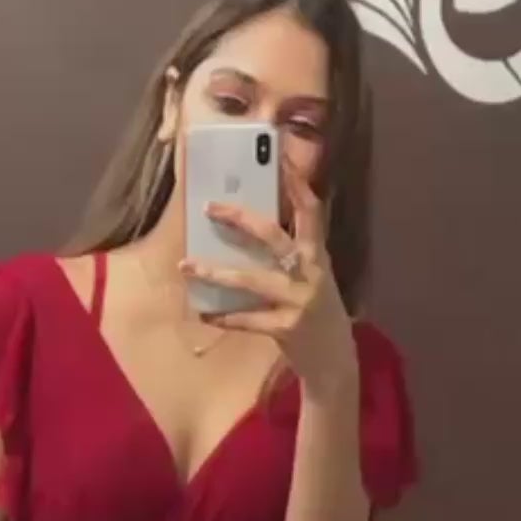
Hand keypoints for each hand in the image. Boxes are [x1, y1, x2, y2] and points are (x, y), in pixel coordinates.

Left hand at [181, 165, 355, 399]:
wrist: (334, 362)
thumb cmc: (317, 314)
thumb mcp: (312, 278)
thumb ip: (291, 255)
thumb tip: (252, 228)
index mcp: (317, 256)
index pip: (311, 211)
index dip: (296, 184)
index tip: (278, 158)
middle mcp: (311, 273)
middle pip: (274, 237)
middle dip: (241, 219)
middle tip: (209, 207)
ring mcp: (299, 301)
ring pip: (252, 279)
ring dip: (216, 272)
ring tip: (187, 265)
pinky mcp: (287, 329)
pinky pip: (248, 319)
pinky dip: (224, 316)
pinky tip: (204, 312)